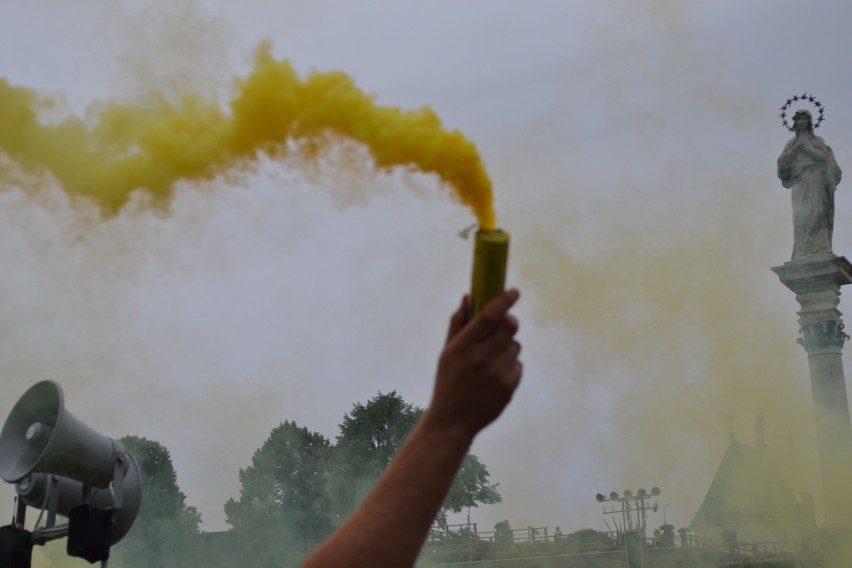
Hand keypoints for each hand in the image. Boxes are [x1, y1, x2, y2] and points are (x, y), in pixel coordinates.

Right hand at [426, 289, 521, 439]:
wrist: (453, 421)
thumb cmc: (448, 381)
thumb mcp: (447, 352)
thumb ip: (458, 323)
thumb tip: (469, 296)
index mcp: (463, 346)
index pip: (490, 315)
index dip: (504, 300)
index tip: (513, 291)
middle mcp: (482, 358)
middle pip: (510, 326)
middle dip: (509, 321)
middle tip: (502, 325)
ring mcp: (498, 373)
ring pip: (516, 345)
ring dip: (508, 346)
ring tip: (491, 360)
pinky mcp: (509, 386)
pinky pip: (518, 364)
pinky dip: (510, 365)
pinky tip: (494, 377)